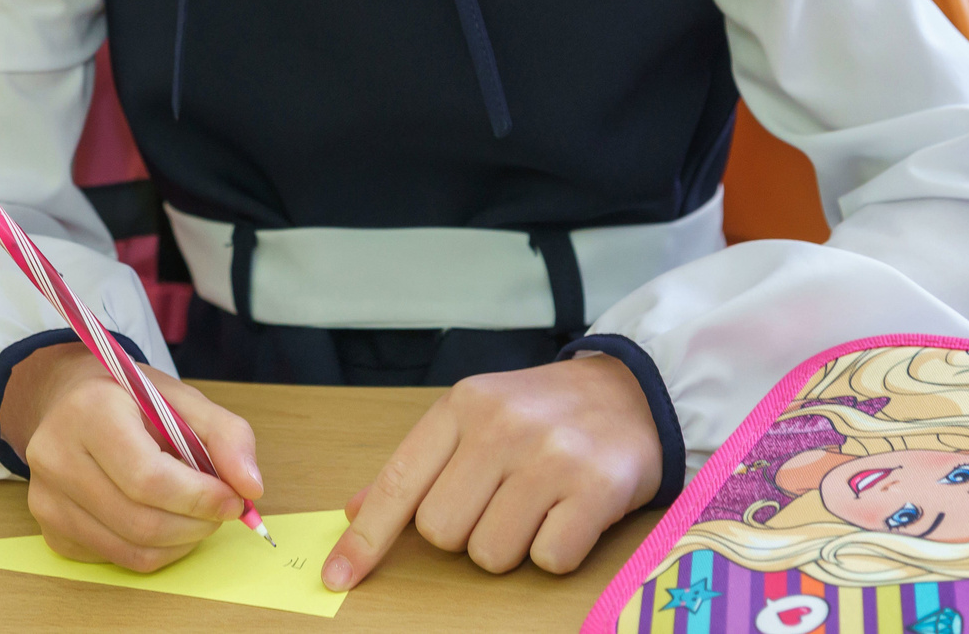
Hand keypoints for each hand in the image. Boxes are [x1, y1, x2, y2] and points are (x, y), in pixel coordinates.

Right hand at [3, 342, 264, 572]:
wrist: (68, 402)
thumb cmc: (128, 399)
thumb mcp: (181, 398)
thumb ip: (225, 434)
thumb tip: (250, 486)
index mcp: (90, 412)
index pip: (148, 477)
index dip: (199, 497)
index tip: (233, 499)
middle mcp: (56, 457)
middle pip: (141, 522)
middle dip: (196, 525)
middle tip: (222, 510)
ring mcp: (47, 499)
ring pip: (131, 550)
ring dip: (181, 542)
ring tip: (196, 515)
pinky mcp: (51, 530)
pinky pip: (116, 559)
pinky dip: (154, 550)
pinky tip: (161, 519)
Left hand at [323, 355, 661, 591]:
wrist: (630, 391)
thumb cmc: (541, 413)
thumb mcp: (475, 416)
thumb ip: (419, 464)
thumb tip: (355, 509)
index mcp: (462, 406)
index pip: (398, 483)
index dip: (365, 539)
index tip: (338, 577)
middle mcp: (502, 426)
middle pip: (441, 532)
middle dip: (465, 532)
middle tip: (499, 500)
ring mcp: (551, 457)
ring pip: (490, 554)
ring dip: (511, 545)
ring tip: (536, 504)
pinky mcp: (597, 488)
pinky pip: (548, 559)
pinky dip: (555, 550)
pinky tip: (569, 514)